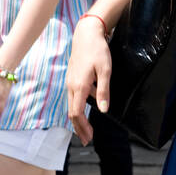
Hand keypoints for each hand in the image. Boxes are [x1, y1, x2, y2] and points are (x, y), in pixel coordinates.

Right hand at [67, 19, 111, 143]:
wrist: (86, 34)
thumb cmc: (97, 50)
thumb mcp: (105, 70)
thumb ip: (103, 91)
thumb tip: (103, 110)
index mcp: (79, 86)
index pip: (76, 113)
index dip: (82, 127)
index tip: (88, 137)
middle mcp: (71, 86)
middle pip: (72, 112)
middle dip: (79, 128)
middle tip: (86, 139)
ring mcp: (70, 81)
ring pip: (72, 105)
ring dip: (79, 118)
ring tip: (87, 129)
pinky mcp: (72, 78)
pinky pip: (74, 96)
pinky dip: (79, 107)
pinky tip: (90, 106)